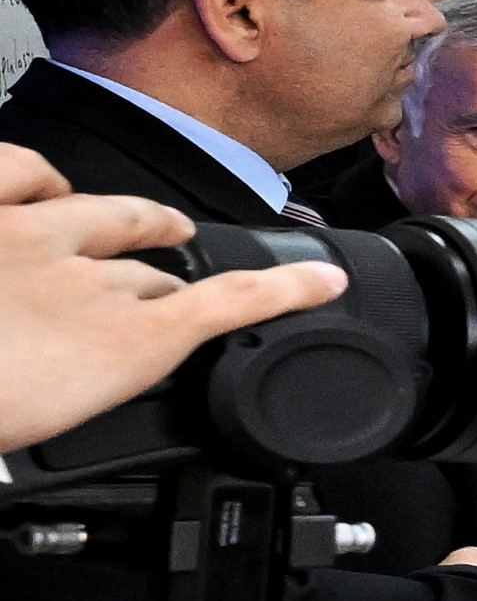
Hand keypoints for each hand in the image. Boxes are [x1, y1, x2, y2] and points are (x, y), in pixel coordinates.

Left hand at [0, 146, 347, 453]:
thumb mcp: (62, 430)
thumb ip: (101, 395)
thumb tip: (101, 385)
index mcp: (121, 342)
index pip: (229, 304)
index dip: (285, 290)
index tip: (323, 281)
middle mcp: (89, 279)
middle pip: (158, 275)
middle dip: (178, 283)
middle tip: (181, 292)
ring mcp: (29, 235)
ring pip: (107, 214)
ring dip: (142, 220)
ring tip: (154, 224)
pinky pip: (21, 171)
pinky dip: (44, 177)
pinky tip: (50, 187)